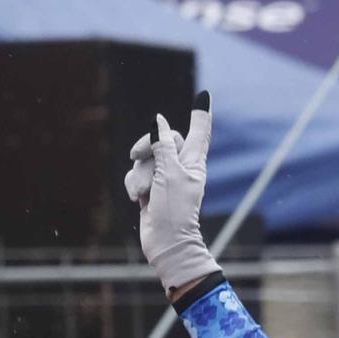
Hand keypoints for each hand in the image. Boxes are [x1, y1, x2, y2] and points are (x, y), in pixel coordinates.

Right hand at [126, 91, 219, 291]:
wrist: (166, 243)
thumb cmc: (174, 211)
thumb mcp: (169, 173)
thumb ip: (161, 145)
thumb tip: (157, 122)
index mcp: (194, 162)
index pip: (199, 133)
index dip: (200, 114)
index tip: (203, 95)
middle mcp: (181, 167)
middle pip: (160, 139)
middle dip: (146, 145)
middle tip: (136, 154)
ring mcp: (165, 177)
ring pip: (144, 158)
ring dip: (140, 174)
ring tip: (147, 192)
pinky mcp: (151, 188)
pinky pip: (136, 174)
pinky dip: (135, 184)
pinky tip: (140, 199)